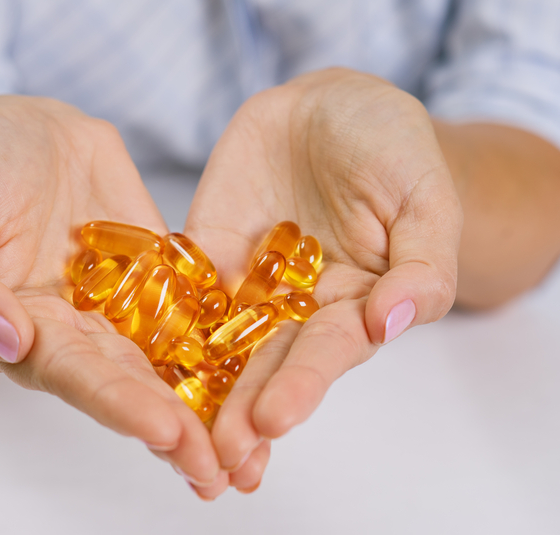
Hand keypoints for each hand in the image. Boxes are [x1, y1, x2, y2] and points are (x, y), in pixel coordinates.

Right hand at [0, 96, 224, 489]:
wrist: (19, 133)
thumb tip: (2, 338)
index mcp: (27, 330)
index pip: (75, 375)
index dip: (118, 404)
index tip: (165, 431)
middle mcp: (80, 330)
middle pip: (132, 383)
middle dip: (177, 426)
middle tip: (222, 466)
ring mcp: (124, 303)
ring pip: (170, 359)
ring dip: (209, 403)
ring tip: (255, 449)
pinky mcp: (159, 271)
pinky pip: (197, 303)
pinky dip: (230, 335)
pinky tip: (272, 366)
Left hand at [185, 68, 461, 491]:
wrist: (337, 109)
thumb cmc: (397, 152)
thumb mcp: (426, 202)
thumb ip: (421, 266)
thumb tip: (392, 322)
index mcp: (357, 305)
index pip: (328, 353)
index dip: (301, 385)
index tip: (274, 420)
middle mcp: (300, 307)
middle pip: (267, 363)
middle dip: (242, 407)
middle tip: (216, 451)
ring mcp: (250, 282)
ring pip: (220, 341)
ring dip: (199, 387)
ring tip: (172, 433)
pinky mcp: (209, 251)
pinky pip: (180, 288)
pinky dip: (158, 321)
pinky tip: (133, 356)